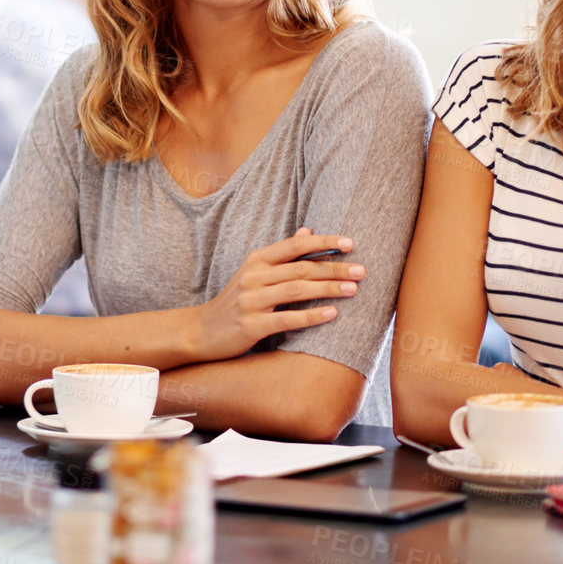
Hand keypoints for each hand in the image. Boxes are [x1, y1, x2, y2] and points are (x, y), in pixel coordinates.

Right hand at [186, 228, 363, 362]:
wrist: (200, 331)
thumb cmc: (235, 301)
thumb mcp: (253, 273)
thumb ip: (281, 255)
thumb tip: (308, 232)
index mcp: (257, 260)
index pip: (295, 246)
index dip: (324, 243)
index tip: (350, 244)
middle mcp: (254, 277)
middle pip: (301, 268)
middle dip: (334, 268)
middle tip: (362, 270)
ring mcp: (251, 301)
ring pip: (297, 290)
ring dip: (328, 289)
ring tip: (353, 290)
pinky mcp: (251, 325)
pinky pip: (287, 319)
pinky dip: (312, 316)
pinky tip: (332, 314)